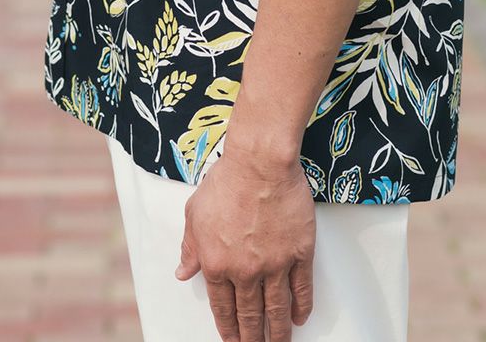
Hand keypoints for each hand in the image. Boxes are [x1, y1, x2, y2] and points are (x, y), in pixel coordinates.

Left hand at [174, 140, 315, 340]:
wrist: (260, 162)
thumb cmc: (227, 180)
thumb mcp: (194, 213)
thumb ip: (190, 247)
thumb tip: (184, 271)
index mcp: (217, 264)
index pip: (223, 307)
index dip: (228, 328)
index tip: (232, 340)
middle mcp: (246, 271)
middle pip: (250, 315)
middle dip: (252, 337)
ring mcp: (275, 264)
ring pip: (276, 309)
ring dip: (278, 332)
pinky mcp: (300, 252)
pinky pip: (301, 288)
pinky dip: (301, 307)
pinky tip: (300, 317)